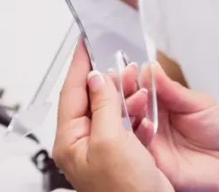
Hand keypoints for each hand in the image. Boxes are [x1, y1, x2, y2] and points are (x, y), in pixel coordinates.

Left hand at [53, 42, 172, 191]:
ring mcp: (103, 150)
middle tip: (121, 61)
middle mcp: (84, 144)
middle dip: (109, 80)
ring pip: (112, 110)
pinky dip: (138, 115)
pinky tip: (147, 114)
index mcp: (71, 141)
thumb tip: (98, 79)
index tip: (84, 42)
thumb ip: (103, 106)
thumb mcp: (111, 141)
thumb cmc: (125, 191)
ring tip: (140, 91)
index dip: (79, 65)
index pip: (71, 92)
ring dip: (127, 98)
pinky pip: (128, 124)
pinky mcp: (123, 154)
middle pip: (92, 99)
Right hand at [131, 61, 218, 191]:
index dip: (133, 79)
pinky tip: (145, 123)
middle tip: (129, 81)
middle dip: (126, 92)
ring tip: (138, 98)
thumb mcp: (200, 104)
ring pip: (128, 126)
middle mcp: (152, 122)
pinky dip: (138, 135)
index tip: (130, 69)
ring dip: (129, 110)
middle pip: (129, 106)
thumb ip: (175, 91)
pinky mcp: (152, 162)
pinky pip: (138, 149)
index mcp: (163, 104)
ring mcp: (150, 142)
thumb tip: (152, 69)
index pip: (140, 89)